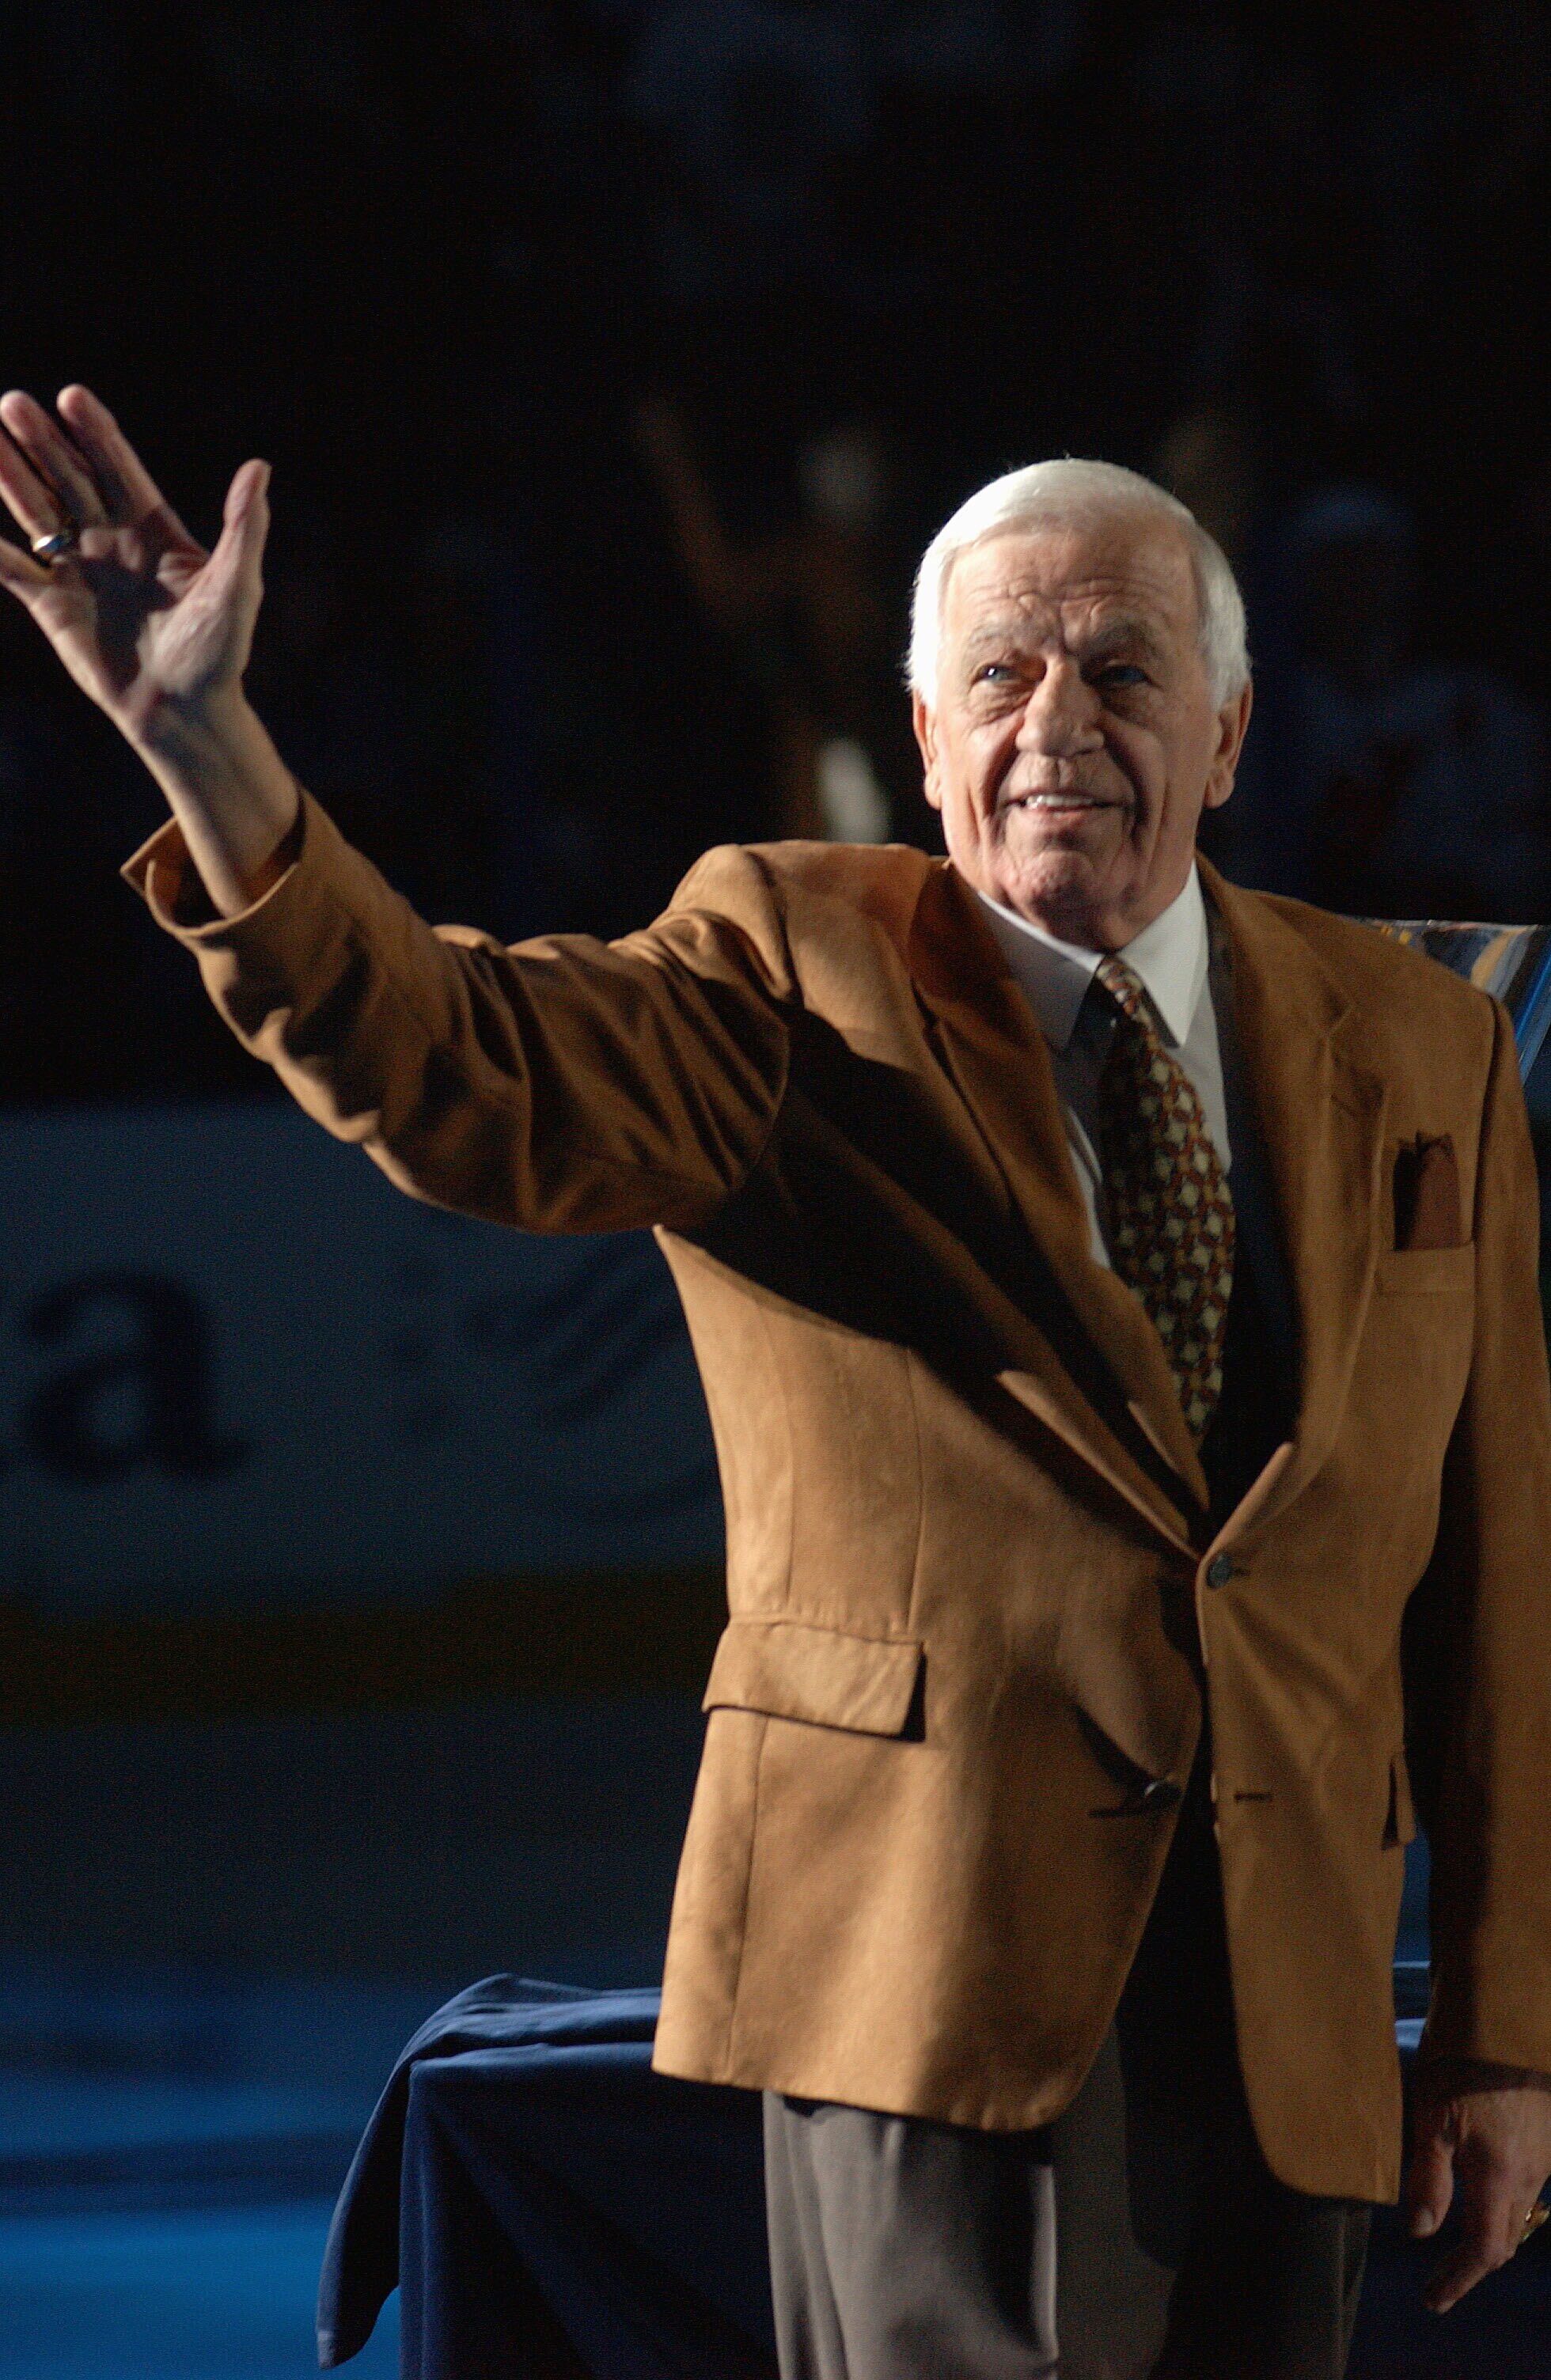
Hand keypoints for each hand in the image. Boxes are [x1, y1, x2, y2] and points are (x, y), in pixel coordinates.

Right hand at [0, 384, 266, 744]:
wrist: (183, 712)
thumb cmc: (218, 653)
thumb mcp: (236, 587)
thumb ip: (244, 528)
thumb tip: (259, 469)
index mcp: (153, 531)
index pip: (118, 469)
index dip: (95, 433)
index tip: (71, 396)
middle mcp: (111, 542)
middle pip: (70, 479)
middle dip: (43, 442)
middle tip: (12, 403)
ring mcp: (80, 570)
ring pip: (37, 512)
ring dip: (10, 476)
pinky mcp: (54, 605)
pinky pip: (13, 569)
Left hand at [1406, 2059, 1550, 2312]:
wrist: (1505, 2019)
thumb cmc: (1461, 2063)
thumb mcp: (1432, 2117)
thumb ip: (1429, 2178)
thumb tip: (1421, 2232)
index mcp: (1499, 2177)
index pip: (1485, 2250)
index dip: (1458, 2279)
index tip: (1433, 2299)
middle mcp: (1529, 2175)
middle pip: (1505, 2237)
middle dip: (1473, 2263)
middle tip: (1440, 2277)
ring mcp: (1543, 2156)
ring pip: (1519, 2211)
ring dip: (1490, 2231)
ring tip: (1457, 2240)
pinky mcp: (1545, 2136)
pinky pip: (1527, 2183)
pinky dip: (1503, 2200)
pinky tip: (1481, 2188)